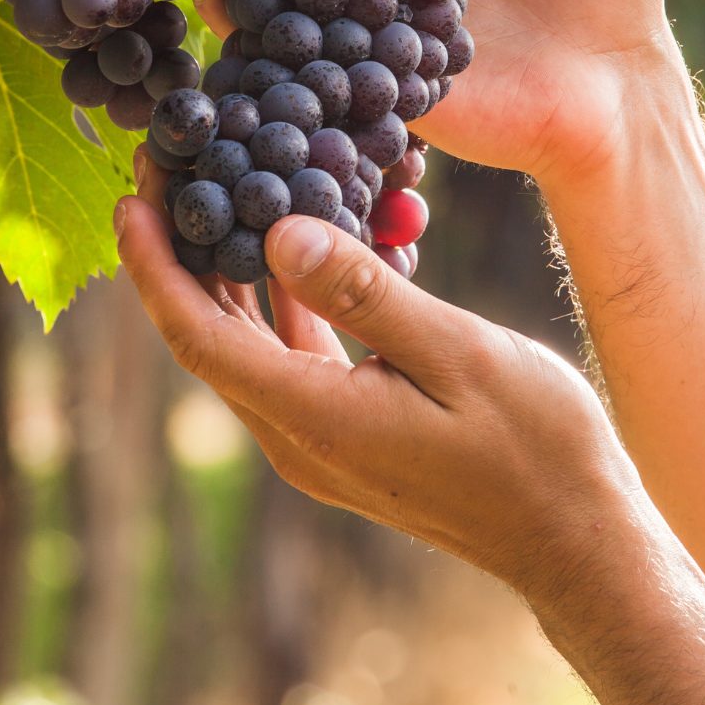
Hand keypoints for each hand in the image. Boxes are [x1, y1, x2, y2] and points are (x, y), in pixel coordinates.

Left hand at [114, 158, 634, 598]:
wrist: (574, 536)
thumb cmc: (535, 446)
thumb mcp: (458, 354)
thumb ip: (365, 295)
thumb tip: (278, 233)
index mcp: (316, 420)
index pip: (201, 337)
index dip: (155, 266)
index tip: (130, 196)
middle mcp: (299, 438)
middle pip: (208, 337)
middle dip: (178, 252)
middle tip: (170, 168)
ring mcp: (320, 442)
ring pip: (244, 346)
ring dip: (222, 272)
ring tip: (214, 190)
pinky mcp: (345, 434)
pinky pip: (286, 357)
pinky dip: (275, 299)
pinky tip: (288, 245)